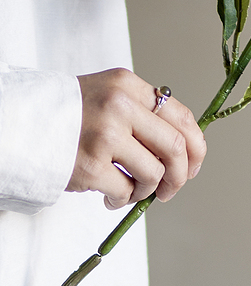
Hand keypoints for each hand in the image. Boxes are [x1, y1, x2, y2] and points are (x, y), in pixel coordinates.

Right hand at [68, 68, 206, 209]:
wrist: (20, 123)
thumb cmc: (69, 113)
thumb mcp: (108, 95)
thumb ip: (142, 112)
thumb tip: (183, 147)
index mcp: (128, 85)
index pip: (180, 115)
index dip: (196, 146)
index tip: (193, 164)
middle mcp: (119, 106)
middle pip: (175, 146)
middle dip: (181, 175)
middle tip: (172, 189)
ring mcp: (105, 135)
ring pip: (154, 173)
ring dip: (148, 190)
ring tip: (132, 190)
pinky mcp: (89, 165)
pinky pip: (125, 191)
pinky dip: (123, 200)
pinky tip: (111, 196)